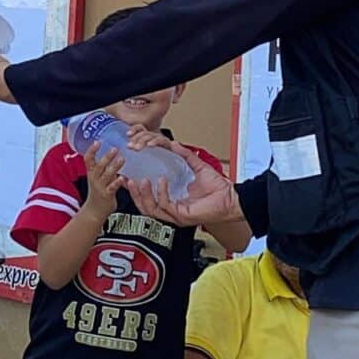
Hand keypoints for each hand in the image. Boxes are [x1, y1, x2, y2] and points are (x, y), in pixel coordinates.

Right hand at [82, 143, 124, 217]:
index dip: (92, 150)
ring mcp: (100, 187)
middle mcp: (94, 179)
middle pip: (99, 166)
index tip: (97, 141)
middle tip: (115, 149)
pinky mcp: (107, 195)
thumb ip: (104, 167)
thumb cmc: (99, 192)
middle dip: (107, 157)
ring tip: (122, 159)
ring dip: (114, 167)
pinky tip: (122, 178)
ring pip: (107, 175)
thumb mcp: (98, 178)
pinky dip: (117, 183)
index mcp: (91, 173)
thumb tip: (113, 154)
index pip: (88, 159)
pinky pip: (112, 188)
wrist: (94, 211)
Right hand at [126, 139, 241, 227]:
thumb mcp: (197, 167)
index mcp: (172, 201)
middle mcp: (172, 210)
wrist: (231, 198)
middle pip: (144, 207)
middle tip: (127, 181)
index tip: (129, 177)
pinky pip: (165, 205)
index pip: (149, 199)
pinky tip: (161, 182)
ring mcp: (176, 214)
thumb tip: (173, 143)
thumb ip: (184, 155)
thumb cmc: (218, 189)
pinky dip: (161, 193)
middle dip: (134, 194)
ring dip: (143, 195)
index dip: (137, 190)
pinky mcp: (182, 215)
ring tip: (141, 181)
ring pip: (151, 209)